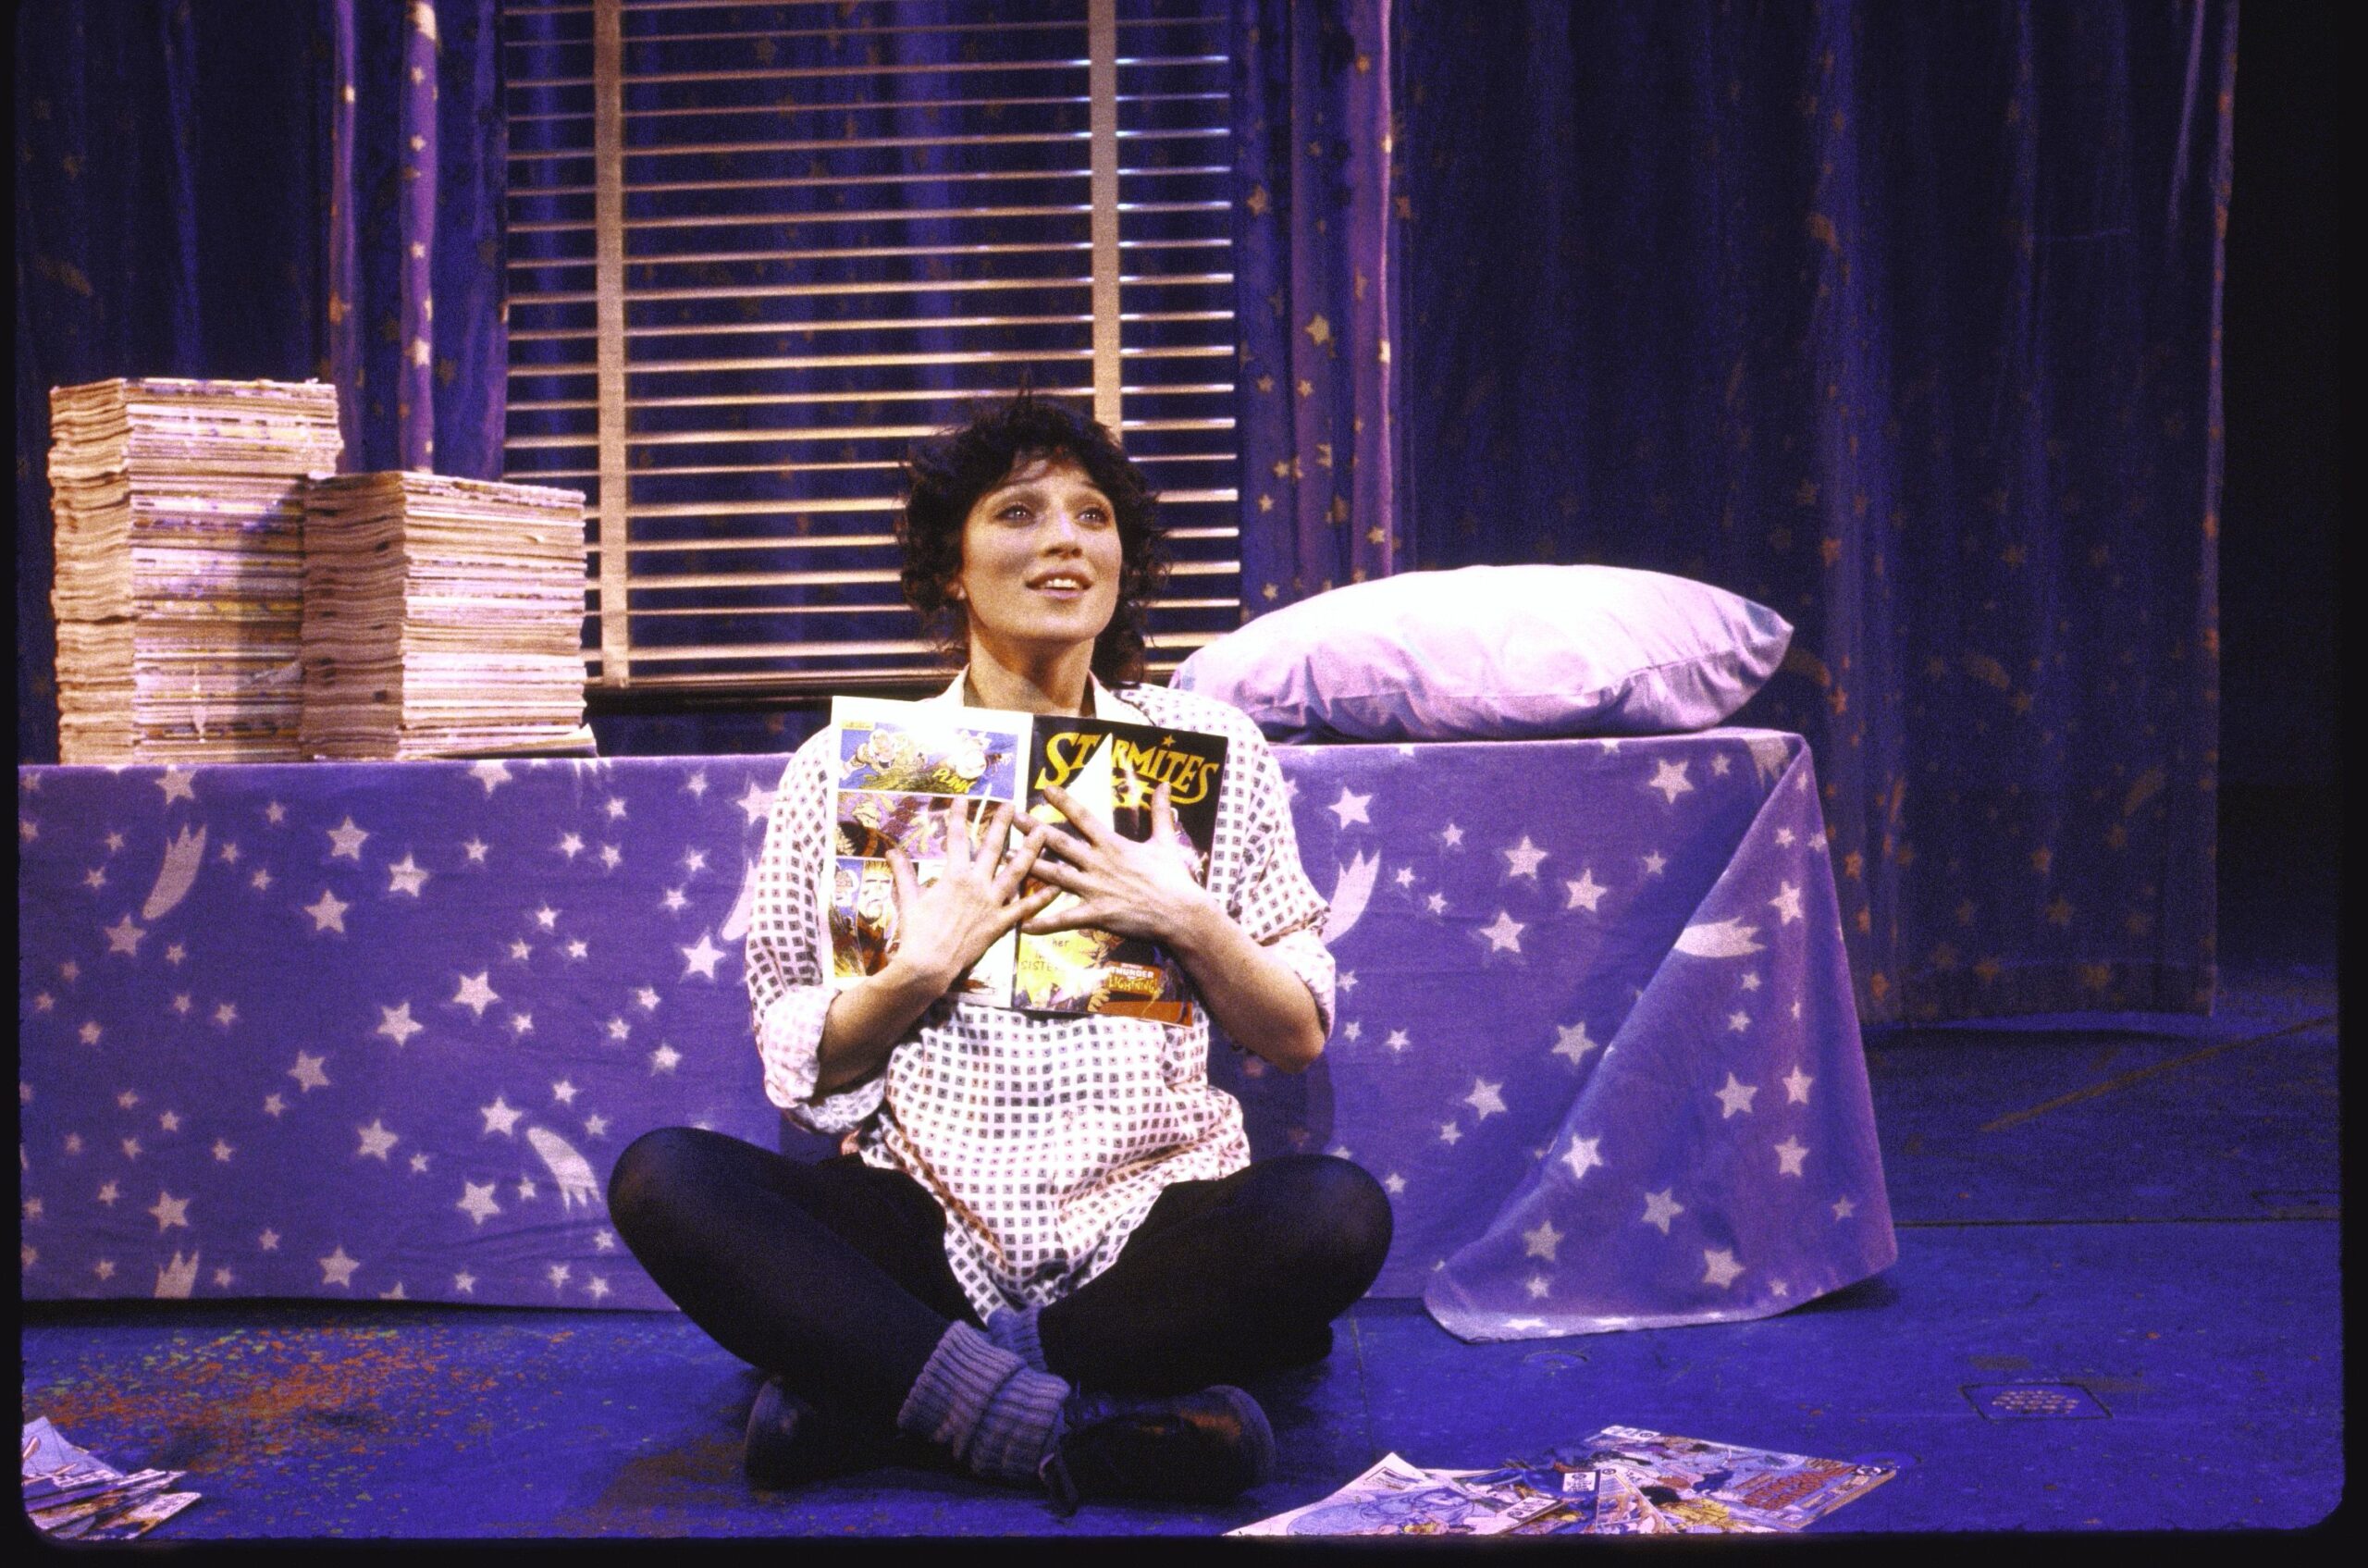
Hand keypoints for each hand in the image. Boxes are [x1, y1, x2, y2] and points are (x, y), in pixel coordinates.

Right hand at [884, 800, 1057, 989]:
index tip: (964, 799)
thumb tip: (890, 851)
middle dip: (1002, 823)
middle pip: (992, 848)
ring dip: (1031, 850)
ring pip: (1016, 871)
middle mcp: (976, 884)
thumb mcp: (909, 899)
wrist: (929, 964)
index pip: (956, 839)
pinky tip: (1056, 887)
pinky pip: (1024, 908)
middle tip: (1013, 805)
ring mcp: (992, 903)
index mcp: (953, 876)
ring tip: (1043, 832)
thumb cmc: (916, 932)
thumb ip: (903, 873)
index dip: (959, 816)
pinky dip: (1041, 898)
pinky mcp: (1001, 923)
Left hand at [1022, 781, 1216, 945]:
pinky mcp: (1097, 913)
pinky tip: (1024, 924)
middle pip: (1059, 843)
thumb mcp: (1166, 841)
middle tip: (1011, 819)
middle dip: (1033, 830)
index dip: (1063, 801)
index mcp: (1113, 844)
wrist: (1182, 912)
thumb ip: (1161, 812)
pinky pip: (1065, 918)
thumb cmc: (1175, 878)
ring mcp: (1095, 889)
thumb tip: (1166, 785)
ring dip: (1028, 867)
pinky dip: (1044, 922)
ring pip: (1055, 875)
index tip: (1045, 788)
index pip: (1083, 817)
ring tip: (1004, 860)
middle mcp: (1099, 863)